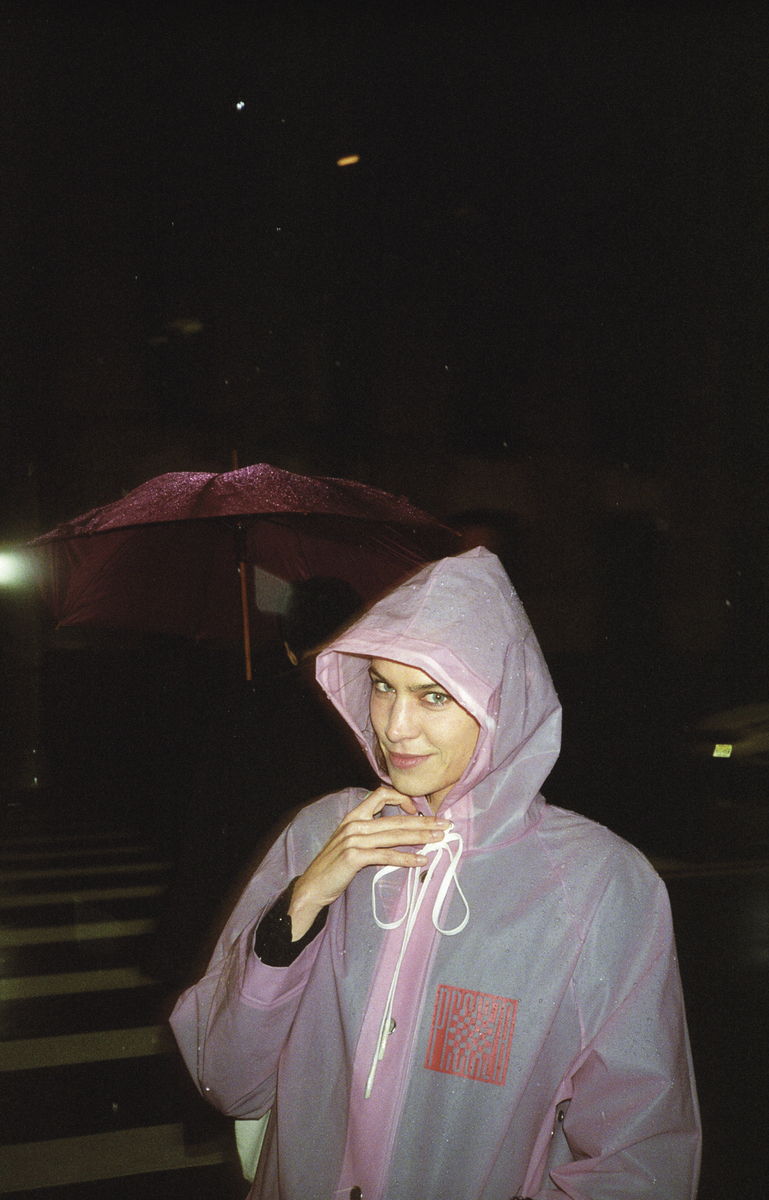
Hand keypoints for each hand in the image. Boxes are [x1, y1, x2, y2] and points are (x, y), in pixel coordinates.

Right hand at [288, 787, 450, 938]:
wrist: (313, 886)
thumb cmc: (334, 866)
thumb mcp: (350, 842)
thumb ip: (370, 834)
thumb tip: (399, 833)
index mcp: (354, 816)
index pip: (380, 794)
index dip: (402, 798)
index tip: (417, 810)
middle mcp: (354, 824)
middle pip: (396, 817)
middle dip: (424, 820)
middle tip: (444, 824)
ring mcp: (354, 839)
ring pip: (395, 835)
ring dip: (421, 836)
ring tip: (439, 839)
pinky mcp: (354, 856)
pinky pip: (387, 855)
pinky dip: (407, 858)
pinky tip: (421, 860)